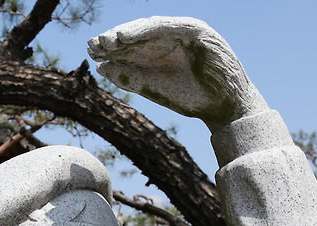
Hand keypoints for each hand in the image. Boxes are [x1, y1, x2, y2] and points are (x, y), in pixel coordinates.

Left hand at [88, 16, 266, 130]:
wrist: (225, 107)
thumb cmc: (192, 98)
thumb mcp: (155, 89)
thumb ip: (131, 78)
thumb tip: (102, 69)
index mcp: (159, 51)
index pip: (131, 45)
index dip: (111, 47)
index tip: (92, 52)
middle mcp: (170, 38)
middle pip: (137, 34)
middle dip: (115, 39)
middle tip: (94, 45)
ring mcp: (183, 32)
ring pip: (149, 27)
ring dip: (127, 32)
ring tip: (108, 39)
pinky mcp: (197, 31)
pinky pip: (167, 26)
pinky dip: (145, 30)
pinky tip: (126, 36)